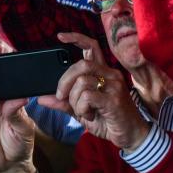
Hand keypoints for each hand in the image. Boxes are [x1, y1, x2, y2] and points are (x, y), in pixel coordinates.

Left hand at [42, 33, 149, 150]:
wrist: (131, 136)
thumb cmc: (109, 121)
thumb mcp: (81, 111)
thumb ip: (64, 103)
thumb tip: (42, 98)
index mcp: (104, 73)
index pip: (92, 47)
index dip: (76, 38)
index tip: (60, 36)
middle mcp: (111, 75)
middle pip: (81, 64)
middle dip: (64, 80)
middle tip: (61, 96)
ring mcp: (114, 86)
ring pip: (82, 81)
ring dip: (74, 100)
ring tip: (83, 111)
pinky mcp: (113, 99)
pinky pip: (87, 96)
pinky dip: (81, 108)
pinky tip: (89, 115)